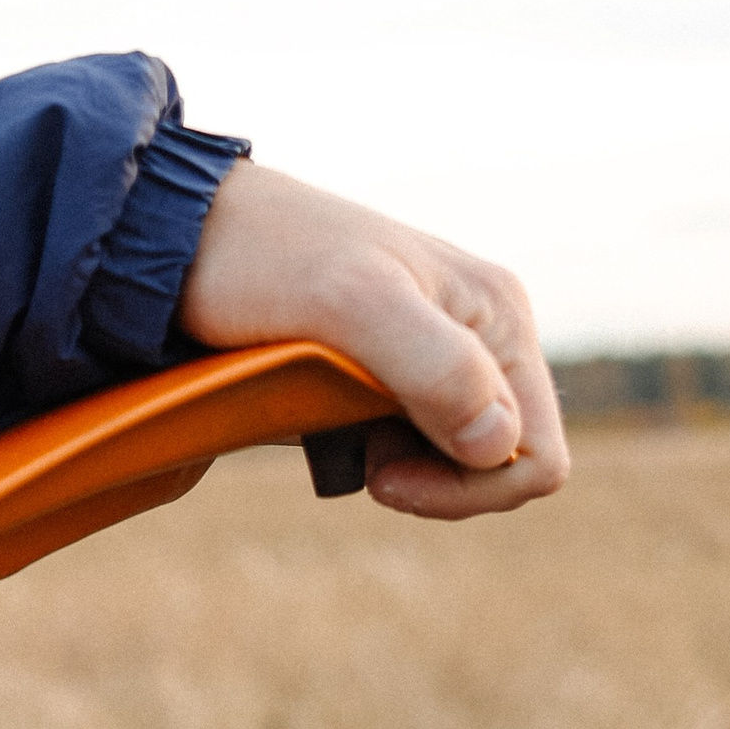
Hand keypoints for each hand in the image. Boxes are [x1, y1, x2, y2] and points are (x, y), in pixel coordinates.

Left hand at [177, 162, 565, 519]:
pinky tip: (333, 431)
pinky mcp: (396, 375)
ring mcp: (443, 355)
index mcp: (499, 315)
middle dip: (440, 487)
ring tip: (342, 437)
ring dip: (410, 474)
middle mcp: (485, 335)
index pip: (536, 454)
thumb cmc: (265, 260)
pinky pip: (420, 446)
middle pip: (504, 465)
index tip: (383, 474)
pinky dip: (382, 458)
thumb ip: (432, 367)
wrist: (193, 238)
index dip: (469, 490)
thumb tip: (496, 443)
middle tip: (364, 464)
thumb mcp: (350, 306)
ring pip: (462, 463)